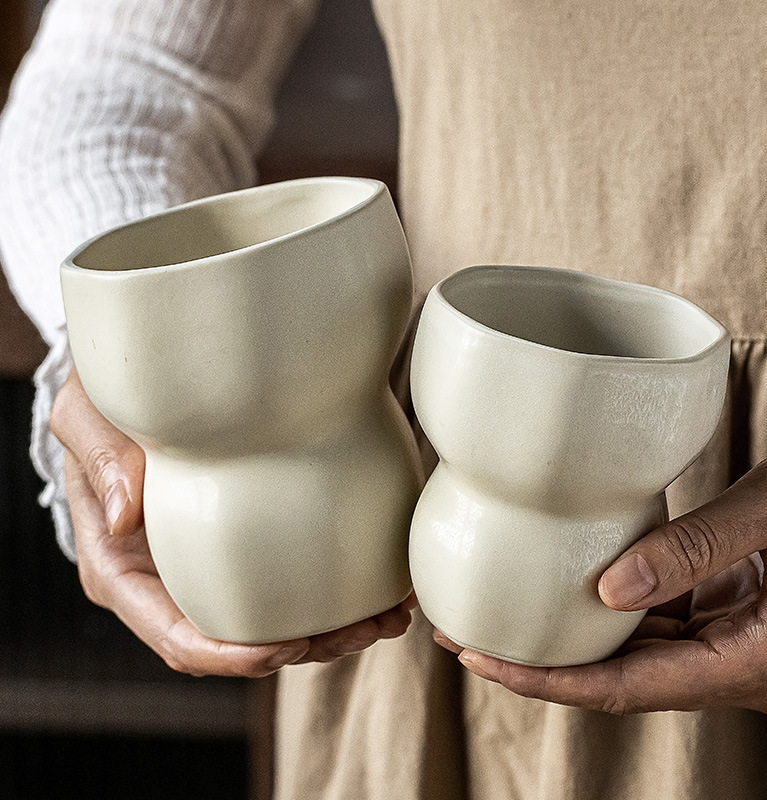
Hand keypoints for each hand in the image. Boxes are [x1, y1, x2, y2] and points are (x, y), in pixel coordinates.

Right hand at [51, 368, 413, 676]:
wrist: (142, 394)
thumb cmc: (105, 408)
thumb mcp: (88, 417)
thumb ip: (102, 459)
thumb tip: (124, 518)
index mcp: (125, 572)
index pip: (176, 637)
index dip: (230, 655)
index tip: (286, 649)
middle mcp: (171, 585)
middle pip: (239, 642)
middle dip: (304, 649)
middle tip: (363, 630)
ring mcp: (212, 572)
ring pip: (276, 623)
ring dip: (335, 629)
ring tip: (390, 615)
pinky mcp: (247, 550)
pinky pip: (291, 584)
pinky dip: (337, 592)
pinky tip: (382, 582)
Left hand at [438, 442, 766, 714]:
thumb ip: (702, 547)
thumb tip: (607, 590)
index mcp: (757, 661)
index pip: (626, 688)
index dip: (544, 681)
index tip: (477, 658)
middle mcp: (744, 668)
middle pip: (621, 678)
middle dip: (540, 662)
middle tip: (463, 629)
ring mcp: (740, 645)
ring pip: (641, 652)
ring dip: (573, 635)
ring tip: (503, 609)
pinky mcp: (738, 618)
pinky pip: (666, 623)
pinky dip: (616, 608)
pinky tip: (574, 583)